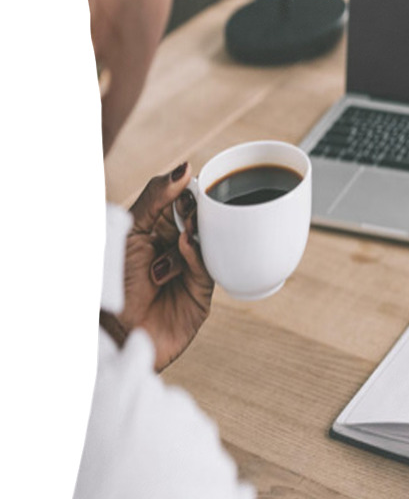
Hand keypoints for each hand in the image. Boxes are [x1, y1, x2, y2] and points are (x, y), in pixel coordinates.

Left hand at [112, 163, 213, 370]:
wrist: (111, 330)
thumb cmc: (113, 282)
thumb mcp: (131, 229)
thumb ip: (155, 197)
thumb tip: (185, 168)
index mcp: (159, 232)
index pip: (182, 204)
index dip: (188, 192)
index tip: (191, 181)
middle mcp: (176, 250)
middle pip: (199, 221)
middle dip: (196, 211)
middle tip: (190, 205)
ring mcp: (190, 272)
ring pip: (206, 243)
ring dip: (196, 232)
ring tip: (185, 227)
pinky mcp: (200, 294)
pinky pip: (205, 268)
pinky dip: (195, 254)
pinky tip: (185, 245)